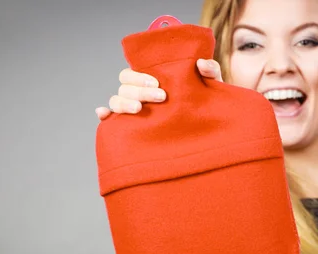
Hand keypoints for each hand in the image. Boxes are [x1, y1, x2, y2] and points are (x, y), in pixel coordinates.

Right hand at [95, 58, 222, 119]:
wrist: (211, 125)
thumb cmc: (206, 101)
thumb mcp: (212, 86)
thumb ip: (211, 71)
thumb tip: (201, 64)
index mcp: (153, 78)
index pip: (134, 70)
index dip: (140, 76)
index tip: (158, 83)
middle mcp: (140, 92)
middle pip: (125, 85)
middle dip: (139, 90)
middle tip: (161, 97)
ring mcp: (135, 109)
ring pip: (117, 100)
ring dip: (124, 103)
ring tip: (140, 109)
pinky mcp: (133, 126)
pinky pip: (112, 120)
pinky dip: (105, 116)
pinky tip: (105, 116)